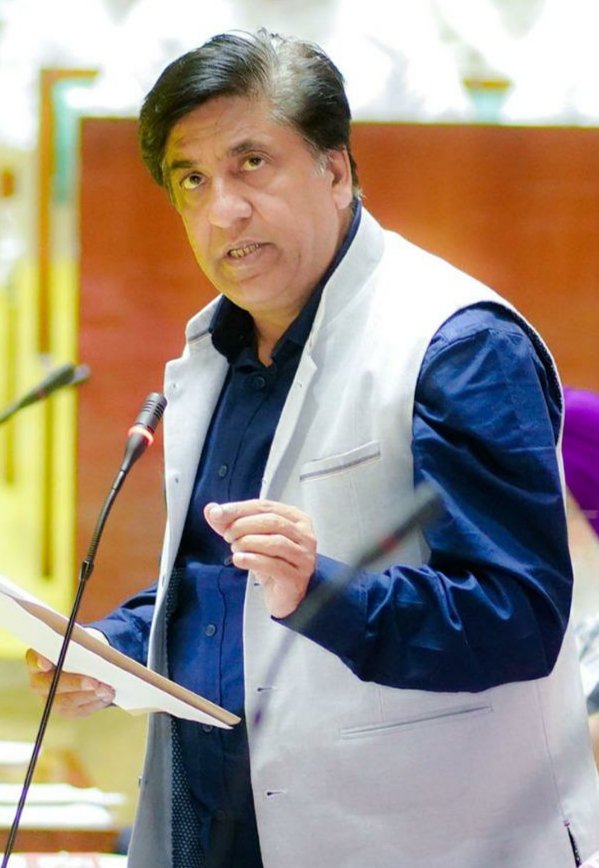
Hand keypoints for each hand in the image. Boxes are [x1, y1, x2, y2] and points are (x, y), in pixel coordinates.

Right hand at [25, 648, 114, 718]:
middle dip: (75, 683)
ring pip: (67, 701)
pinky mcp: (63, 710)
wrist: (79, 663)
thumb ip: (76, 644)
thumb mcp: (74, 642)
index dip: (39, 662)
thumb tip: (92, 650)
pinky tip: (107, 696)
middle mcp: (38, 682)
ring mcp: (49, 699)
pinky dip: (94, 703)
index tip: (46, 664)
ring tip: (107, 689)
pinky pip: (77, 710)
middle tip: (94, 682)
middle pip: (52, 685)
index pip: (33, 659)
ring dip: (89, 695)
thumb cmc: (76, 649)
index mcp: (36, 660)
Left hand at [204, 499, 316, 617]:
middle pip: (273, 522)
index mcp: (295, 518)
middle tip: (227, 535)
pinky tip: (239, 559)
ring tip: (234, 548)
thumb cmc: (271, 562)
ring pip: (276, 542)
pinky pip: (275, 565)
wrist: (283, 595)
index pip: (266, 506)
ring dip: (248, 542)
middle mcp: (305, 536)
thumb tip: (211, 509)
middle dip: (244, 525)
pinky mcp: (296, 578)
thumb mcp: (251, 538)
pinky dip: (253, 560)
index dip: (240, 508)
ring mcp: (304, 558)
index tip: (218, 513)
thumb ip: (231, 523)